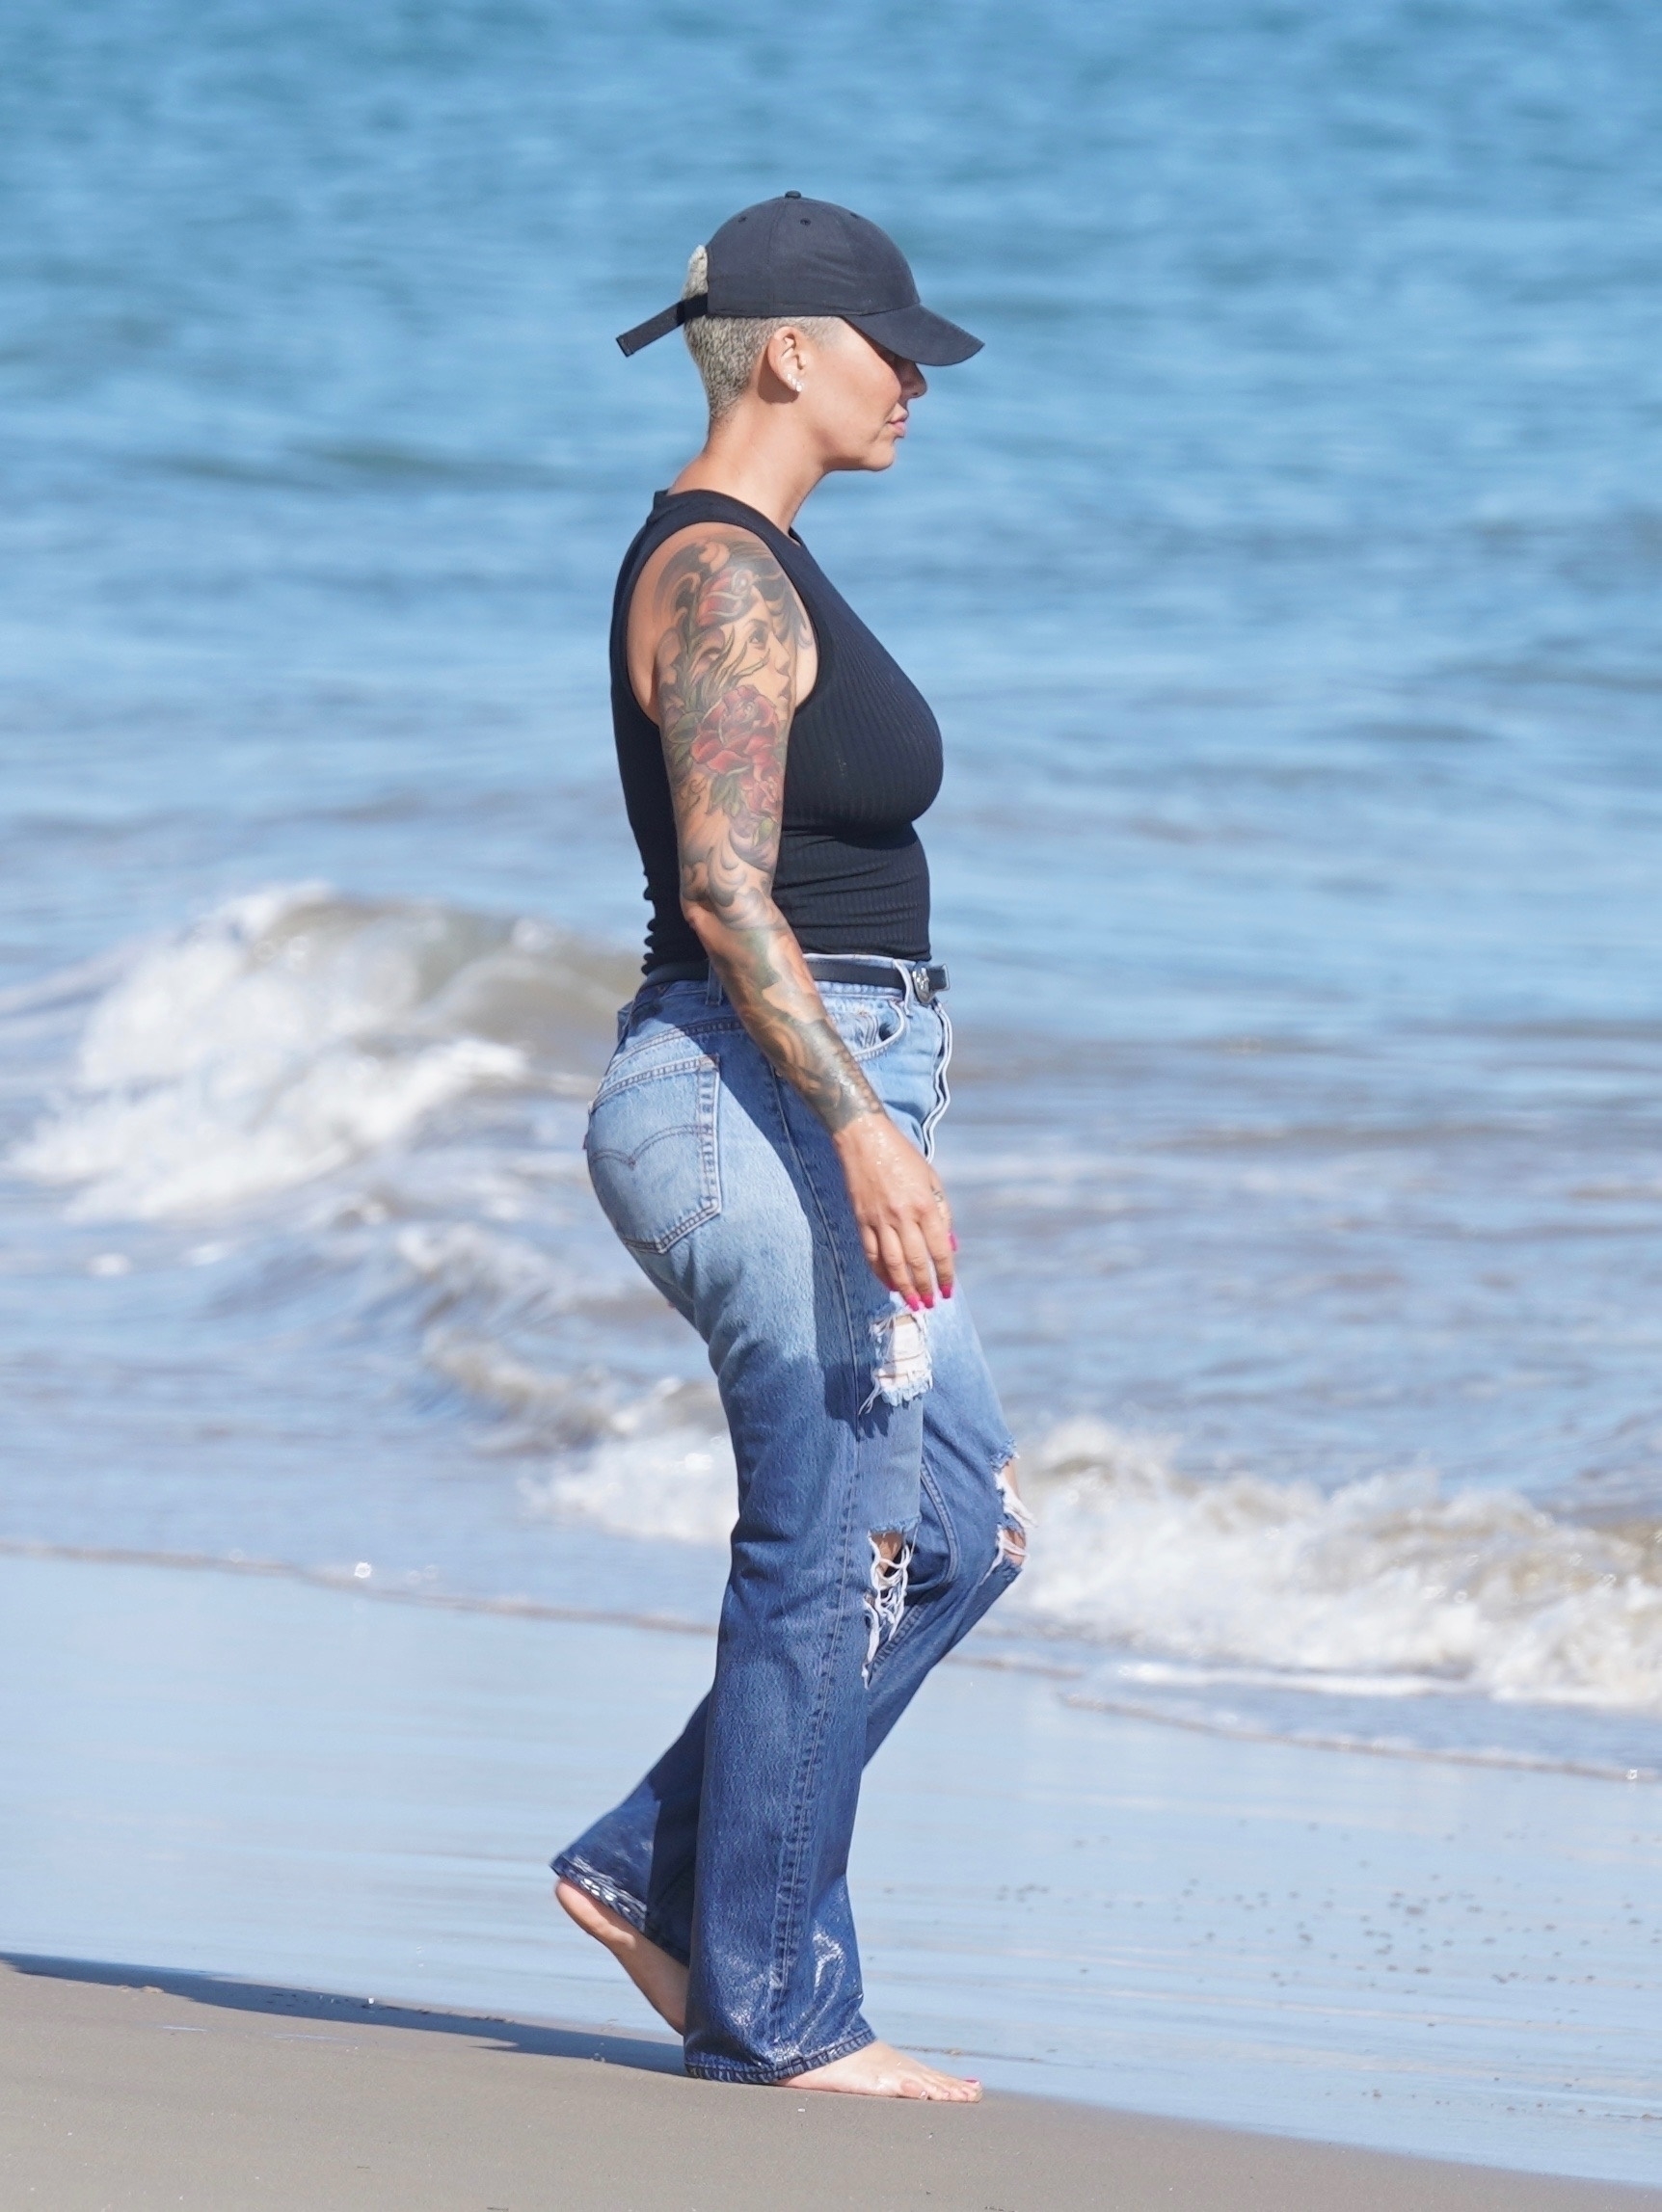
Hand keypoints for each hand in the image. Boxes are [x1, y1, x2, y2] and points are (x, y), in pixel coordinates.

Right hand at [833, 1114, 955, 1306]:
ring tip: (912, 1304)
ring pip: (892, 1263)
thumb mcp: (931, 1178)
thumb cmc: (903, 1156)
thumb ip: (942, 1212)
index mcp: (925, 1204)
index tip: (948, 1290)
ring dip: (903, 1287)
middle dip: (925, 1287)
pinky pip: (871, 1254)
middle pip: (916, 1262)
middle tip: (930, 1304)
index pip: (939, 1249)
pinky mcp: (860, 1220)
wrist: (864, 1138)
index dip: (945, 1273)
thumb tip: (949, 1246)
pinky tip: (888, 1284)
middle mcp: (903, 1215)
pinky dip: (880, 1272)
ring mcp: (879, 1219)